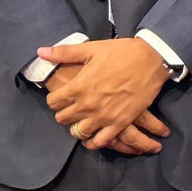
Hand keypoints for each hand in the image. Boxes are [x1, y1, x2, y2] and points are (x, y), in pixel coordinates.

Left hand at [38, 38, 168, 148]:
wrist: (151, 59)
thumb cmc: (120, 52)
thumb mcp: (91, 49)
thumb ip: (64, 52)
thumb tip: (40, 52)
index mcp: (78, 86)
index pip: (53, 102)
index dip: (54, 98)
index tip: (60, 95)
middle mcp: (88, 105)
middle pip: (63, 119)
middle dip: (63, 113)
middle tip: (70, 107)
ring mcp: (104, 116)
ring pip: (78, 132)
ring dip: (76, 127)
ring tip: (80, 121)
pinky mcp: (119, 123)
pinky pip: (101, 141)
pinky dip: (94, 142)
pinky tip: (92, 137)